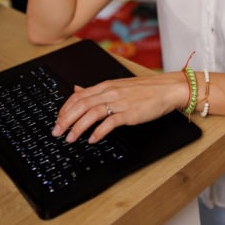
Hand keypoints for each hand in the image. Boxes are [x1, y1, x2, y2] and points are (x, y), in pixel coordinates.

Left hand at [52, 71, 186, 143]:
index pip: (78, 95)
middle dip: (65, 119)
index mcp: (106, 85)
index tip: (57, 120)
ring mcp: (120, 102)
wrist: (167, 89)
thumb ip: (96, 90)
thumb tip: (76, 89)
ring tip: (70, 138)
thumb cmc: (145, 89)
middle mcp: (110, 92)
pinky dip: (99, 131)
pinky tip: (93, 139)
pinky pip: (111, 122)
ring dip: (78, 127)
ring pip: (92, 113)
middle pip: (81, 104)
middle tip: (57, 132)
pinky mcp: (130, 113)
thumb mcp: (117, 86)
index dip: (64, 109)